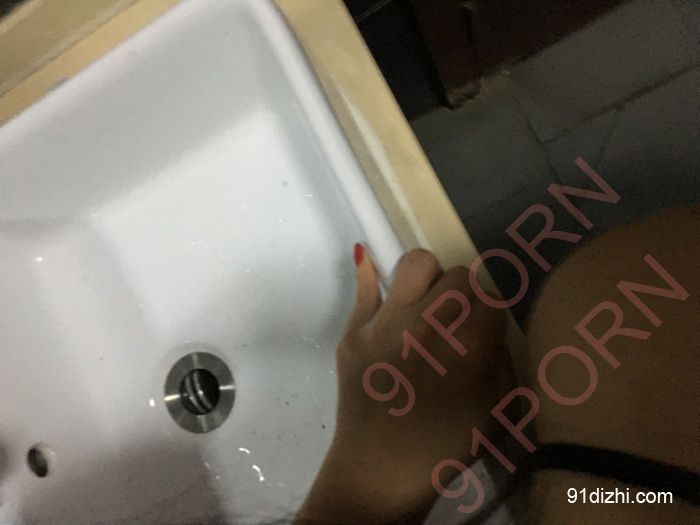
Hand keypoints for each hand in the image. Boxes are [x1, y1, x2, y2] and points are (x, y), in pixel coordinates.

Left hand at [295, 247, 513, 523]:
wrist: (381, 469)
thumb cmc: (445, 445)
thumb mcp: (499, 410)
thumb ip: (501, 357)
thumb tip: (486, 324)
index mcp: (467, 350)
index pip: (491, 299)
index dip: (489, 315)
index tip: (480, 329)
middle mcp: (426, 327)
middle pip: (458, 277)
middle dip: (464, 297)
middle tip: (455, 321)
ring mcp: (385, 324)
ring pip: (417, 264)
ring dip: (429, 281)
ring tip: (425, 305)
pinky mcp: (354, 329)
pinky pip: (365, 281)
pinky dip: (375, 274)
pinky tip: (380, 271)